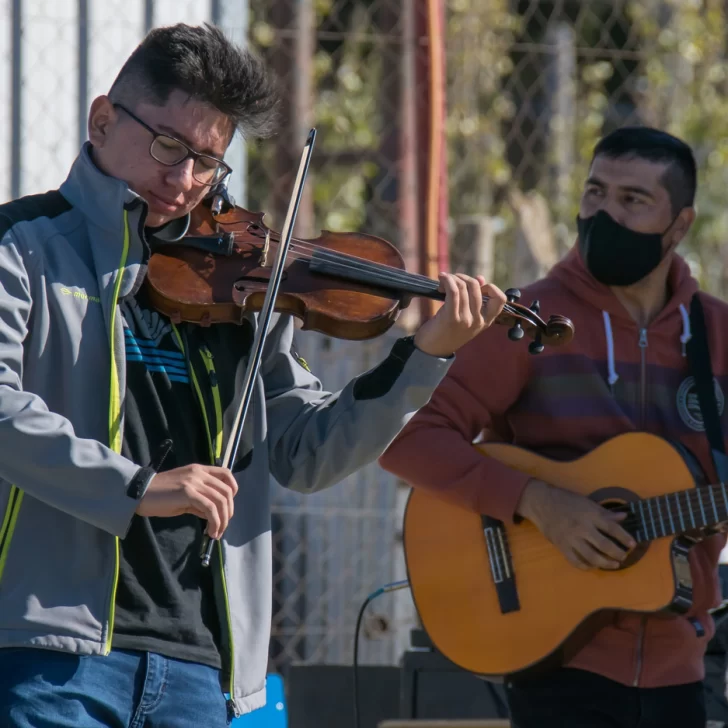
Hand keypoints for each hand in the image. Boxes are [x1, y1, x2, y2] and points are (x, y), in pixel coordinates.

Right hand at [135, 464, 237, 538]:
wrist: (139, 493)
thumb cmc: (160, 495)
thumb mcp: (184, 494)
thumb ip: (200, 500)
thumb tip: (213, 515)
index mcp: (199, 470)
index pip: (226, 474)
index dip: (233, 490)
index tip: (227, 507)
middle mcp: (199, 473)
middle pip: (226, 491)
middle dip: (228, 512)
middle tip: (222, 527)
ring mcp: (194, 482)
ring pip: (220, 501)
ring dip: (222, 520)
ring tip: (216, 533)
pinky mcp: (188, 493)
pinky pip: (210, 509)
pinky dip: (214, 522)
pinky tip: (209, 531)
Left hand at [413, 273, 506, 357]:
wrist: (432, 350)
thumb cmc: (447, 331)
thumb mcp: (465, 316)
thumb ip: (474, 298)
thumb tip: (480, 278)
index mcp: (485, 321)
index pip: (500, 299)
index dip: (489, 287)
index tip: (474, 287)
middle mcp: (478, 321)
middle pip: (476, 287)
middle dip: (462, 278)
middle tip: (451, 280)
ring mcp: (466, 320)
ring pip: (463, 287)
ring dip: (451, 278)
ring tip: (443, 281)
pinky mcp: (452, 318)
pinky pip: (453, 291)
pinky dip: (447, 280)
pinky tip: (441, 279)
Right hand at [515, 479, 635, 569]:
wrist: (542, 503)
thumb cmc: (566, 501)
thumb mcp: (587, 502)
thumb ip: (605, 513)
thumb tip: (623, 516)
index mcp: (590, 515)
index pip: (612, 528)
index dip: (624, 537)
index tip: (633, 544)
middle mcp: (582, 528)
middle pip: (604, 545)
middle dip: (617, 553)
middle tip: (624, 556)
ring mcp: (571, 539)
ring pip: (592, 556)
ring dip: (605, 563)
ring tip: (614, 564)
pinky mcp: (562, 546)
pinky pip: (576, 561)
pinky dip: (587, 566)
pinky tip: (594, 565)